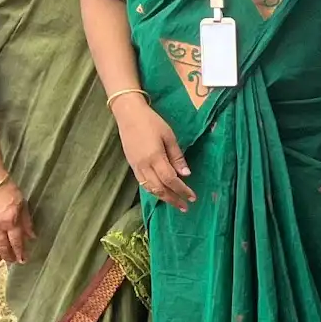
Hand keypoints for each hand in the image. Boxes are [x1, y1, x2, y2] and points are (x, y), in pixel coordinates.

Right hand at [0, 177, 35, 263]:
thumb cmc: (7, 190)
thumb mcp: (22, 204)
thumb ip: (26, 222)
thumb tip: (32, 237)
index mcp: (10, 221)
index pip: (16, 242)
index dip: (20, 253)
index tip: (23, 260)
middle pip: (2, 247)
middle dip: (8, 256)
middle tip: (12, 262)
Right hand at [112, 95, 195, 209]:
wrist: (128, 115)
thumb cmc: (152, 122)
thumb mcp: (169, 136)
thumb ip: (177, 156)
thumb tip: (186, 174)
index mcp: (155, 157)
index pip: (171, 180)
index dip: (182, 190)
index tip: (192, 197)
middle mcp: (144, 165)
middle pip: (160, 189)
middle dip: (173, 199)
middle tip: (185, 206)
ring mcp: (136, 166)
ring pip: (150, 188)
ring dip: (163, 198)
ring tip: (175, 203)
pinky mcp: (132, 165)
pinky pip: (143, 183)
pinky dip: (153, 190)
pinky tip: (161, 192)